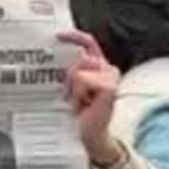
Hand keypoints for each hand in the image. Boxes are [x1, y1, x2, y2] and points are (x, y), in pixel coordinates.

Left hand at [57, 30, 122, 165]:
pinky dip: (79, 92)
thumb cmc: (79, 110)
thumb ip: (70, 69)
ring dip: (73, 87)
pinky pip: (84, 79)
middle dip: (69, 76)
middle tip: (70, 94)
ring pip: (80, 69)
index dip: (74, 36)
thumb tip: (57, 51)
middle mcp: (107, 68)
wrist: (87, 133)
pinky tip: (84, 103)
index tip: (57, 35)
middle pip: (81, 57)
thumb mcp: (71, 86)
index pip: (88, 43)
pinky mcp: (110, 87)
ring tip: (78, 101)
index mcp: (98, 65)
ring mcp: (111, 77)